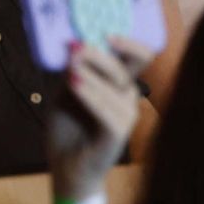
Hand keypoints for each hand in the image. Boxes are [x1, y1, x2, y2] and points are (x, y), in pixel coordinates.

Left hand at [48, 37, 149, 200]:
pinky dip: (90, 95)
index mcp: (119, 85)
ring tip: (69, 72)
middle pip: (126, 67)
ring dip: (92, 75)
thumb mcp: (64, 95)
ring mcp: (126, 116)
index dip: (128, 43)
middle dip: (100, 55)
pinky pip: (108, 109)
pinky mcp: (118, 134)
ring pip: (117, 86)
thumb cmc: (68, 131)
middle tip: (77, 48)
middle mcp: (128, 98)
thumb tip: (73, 44)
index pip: (138, 57)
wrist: (66, 169)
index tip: (105, 33)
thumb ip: (72, 73)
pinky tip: (73, 86)